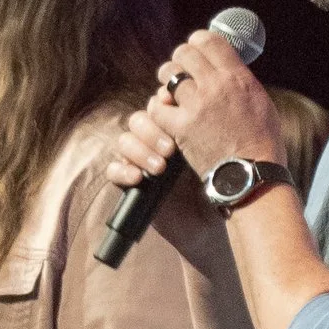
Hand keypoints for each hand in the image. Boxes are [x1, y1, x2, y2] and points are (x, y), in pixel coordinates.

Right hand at [99, 102, 213, 263]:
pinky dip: (122, 170)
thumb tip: (196, 106)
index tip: (172, 106)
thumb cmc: (216, 190)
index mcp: (175, 129)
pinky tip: (137, 179)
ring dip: (140, 151)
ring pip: (125, 141)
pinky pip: (113, 169)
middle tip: (171, 150)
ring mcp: (140, 161)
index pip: (158, 105)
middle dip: (152, 131)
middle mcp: (155, 142)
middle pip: (139, 120)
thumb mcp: (214, 157)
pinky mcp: (129, 183)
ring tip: (160, 168)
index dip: (161, 102)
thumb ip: (203, 131)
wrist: (207, 226)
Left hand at [152, 28, 283, 185]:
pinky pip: (158, 107)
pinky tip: (167, 115)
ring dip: (167, 81)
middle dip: (181, 59)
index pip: (210, 40)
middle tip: (182, 71)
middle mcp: (216, 85)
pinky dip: (160, 109)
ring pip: (168, 74)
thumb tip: (227, 67)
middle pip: (185, 53)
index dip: (198, 41)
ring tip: (172, 92)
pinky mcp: (181, 127)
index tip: (196, 48)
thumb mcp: (260, 101)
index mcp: (238, 77)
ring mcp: (197, 105)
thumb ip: (240, 81)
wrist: (252, 174)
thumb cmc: (262, 142)